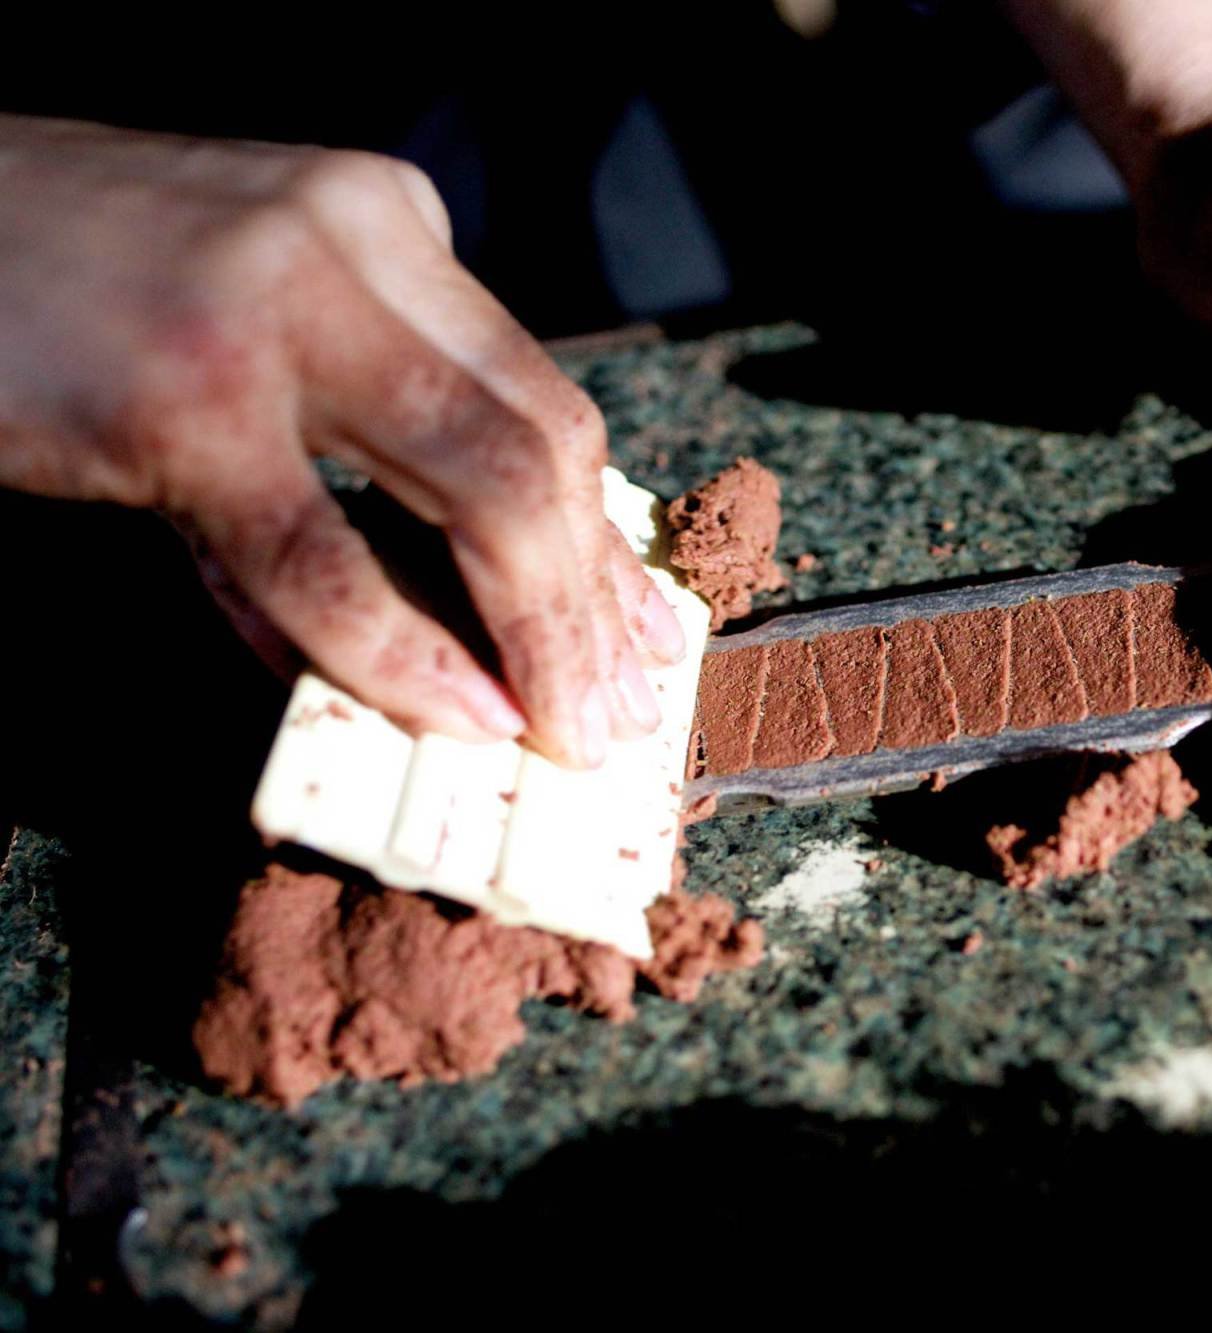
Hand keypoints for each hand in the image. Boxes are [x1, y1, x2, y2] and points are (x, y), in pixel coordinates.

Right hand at [0, 116, 685, 765]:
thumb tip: (458, 603)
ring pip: (483, 494)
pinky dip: (400, 652)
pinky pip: (325, 560)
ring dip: (537, 638)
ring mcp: (273, 316)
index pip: (543, 399)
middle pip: (543, 448)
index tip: (636, 631)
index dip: (601, 538)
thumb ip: (359, 424)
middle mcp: (355, 248)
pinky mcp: (184, 403)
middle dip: (591, 603)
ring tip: (563, 730)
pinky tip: (453, 712)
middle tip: (615, 709)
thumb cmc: (72, 287)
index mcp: (388, 225)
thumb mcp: (255, 315)